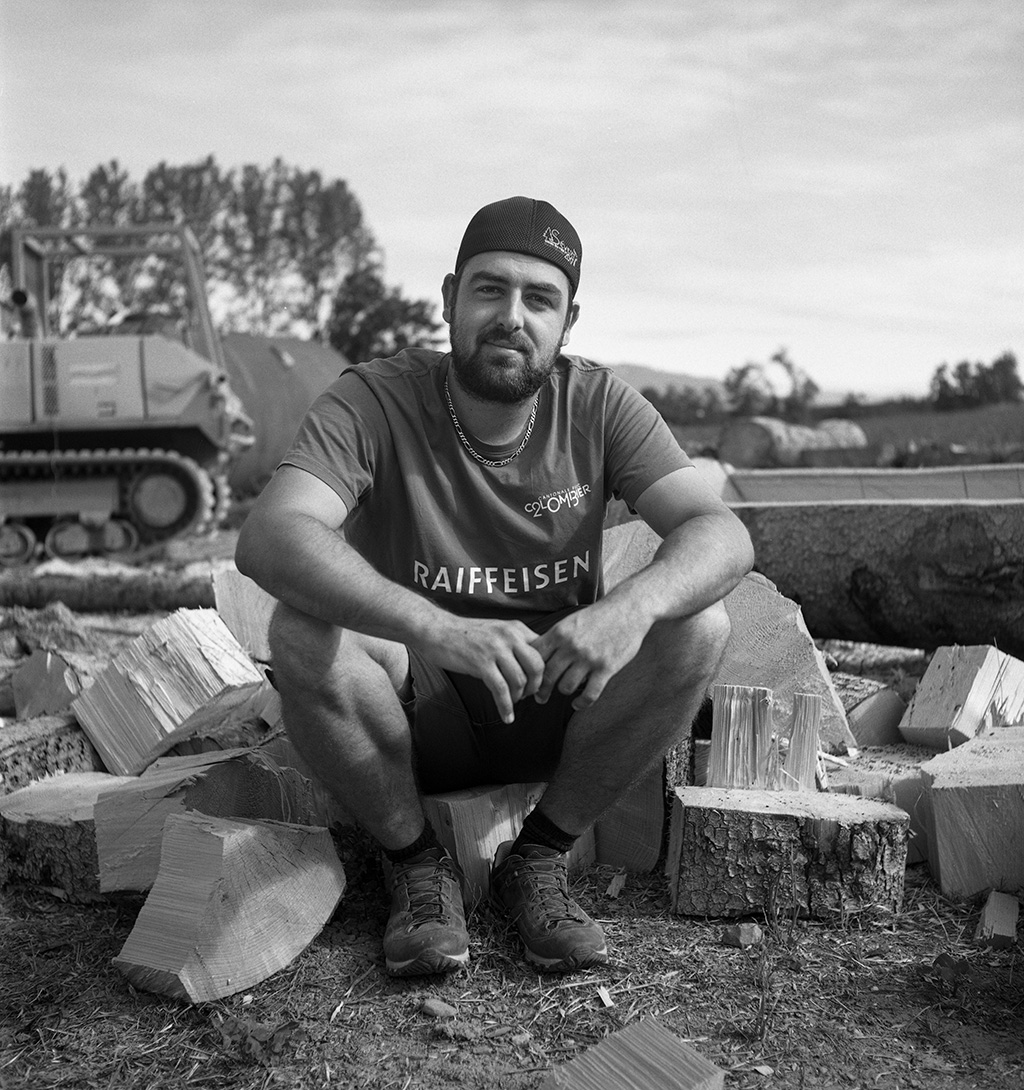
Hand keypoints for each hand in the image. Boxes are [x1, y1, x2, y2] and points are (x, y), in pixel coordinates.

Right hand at [417, 616, 546, 724]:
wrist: (437, 630)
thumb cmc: (466, 635)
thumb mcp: (497, 632)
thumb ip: (515, 644)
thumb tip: (533, 667)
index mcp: (516, 628)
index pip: (543, 651)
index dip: (544, 672)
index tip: (541, 686)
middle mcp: (509, 636)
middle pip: (538, 666)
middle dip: (536, 686)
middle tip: (529, 696)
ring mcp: (495, 649)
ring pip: (520, 680)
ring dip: (519, 697)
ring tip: (512, 703)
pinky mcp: (481, 663)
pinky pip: (501, 690)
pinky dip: (506, 707)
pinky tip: (506, 717)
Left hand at [530, 598, 650, 711]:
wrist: (627, 609)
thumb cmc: (597, 616)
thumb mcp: (570, 622)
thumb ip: (554, 638)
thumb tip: (534, 656)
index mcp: (559, 633)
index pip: (534, 657)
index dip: (529, 672)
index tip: (529, 680)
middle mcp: (571, 646)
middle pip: (547, 676)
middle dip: (541, 690)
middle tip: (540, 697)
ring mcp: (588, 658)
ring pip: (566, 687)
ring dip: (564, 691)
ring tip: (566, 690)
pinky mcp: (606, 668)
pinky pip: (589, 694)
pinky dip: (582, 703)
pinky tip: (578, 703)